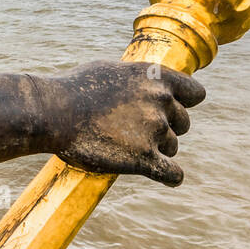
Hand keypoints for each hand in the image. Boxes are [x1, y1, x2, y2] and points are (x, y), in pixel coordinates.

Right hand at [53, 61, 204, 186]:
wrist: (53, 112)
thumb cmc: (74, 88)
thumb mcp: (110, 70)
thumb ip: (135, 79)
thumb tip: (144, 84)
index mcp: (156, 78)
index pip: (196, 94)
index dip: (183, 103)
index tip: (167, 110)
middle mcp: (161, 101)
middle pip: (183, 123)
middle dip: (166, 128)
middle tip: (136, 132)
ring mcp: (154, 130)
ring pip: (172, 147)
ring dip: (156, 150)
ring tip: (126, 148)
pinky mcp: (143, 158)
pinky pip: (172, 174)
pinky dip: (171, 177)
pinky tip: (167, 178)